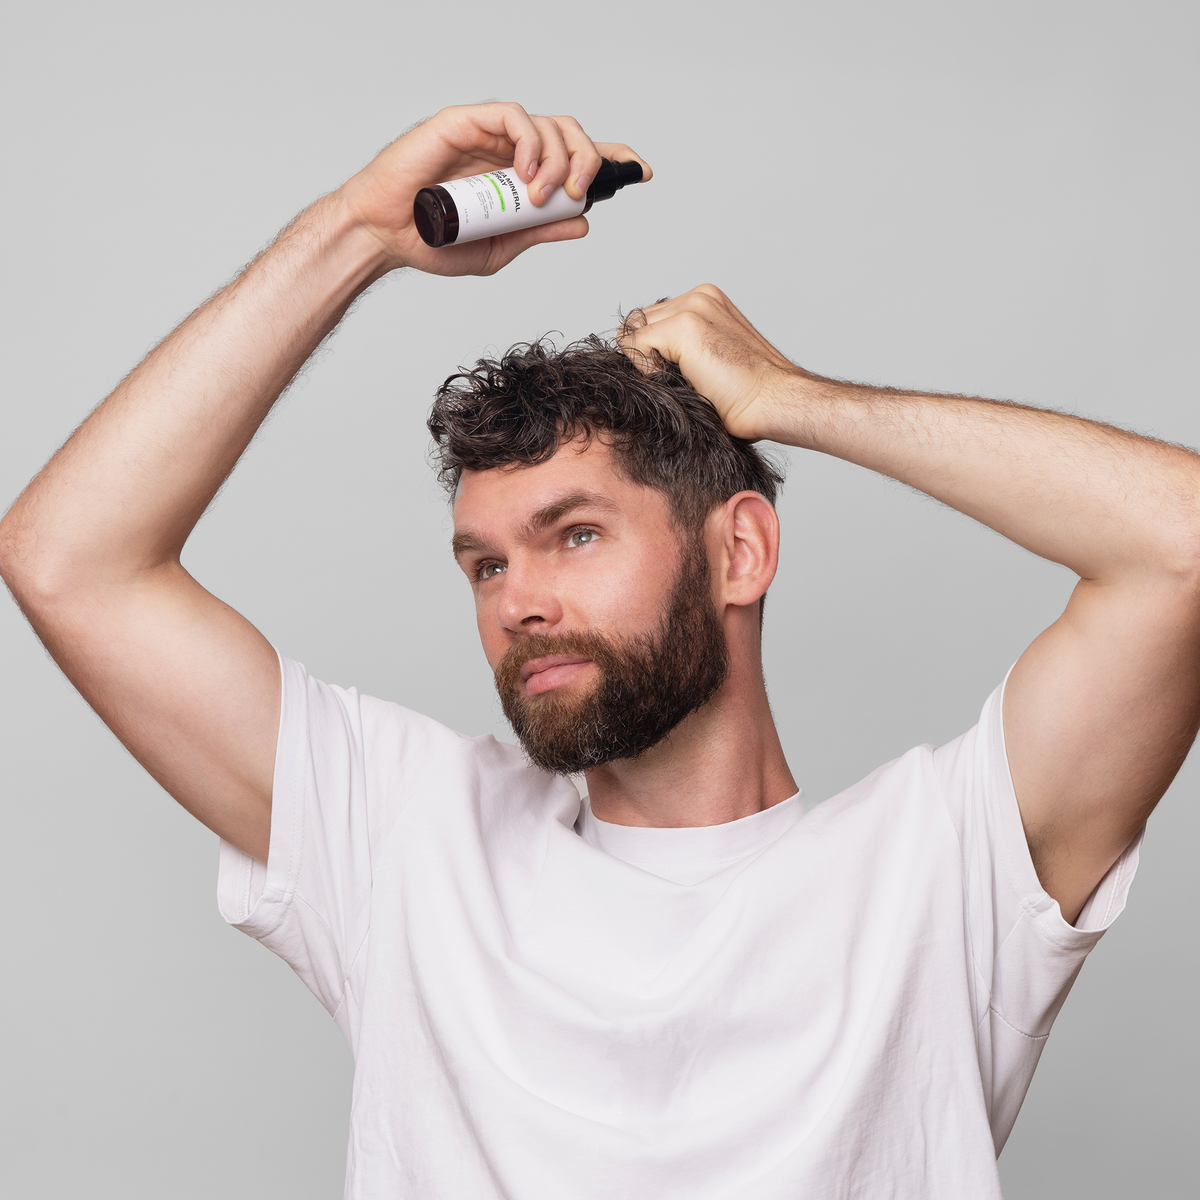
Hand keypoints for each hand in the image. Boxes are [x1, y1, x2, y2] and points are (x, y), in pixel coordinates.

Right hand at [339, 102, 651, 277]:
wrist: (386, 237)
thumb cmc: (435, 241)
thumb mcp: (501, 246)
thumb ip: (539, 231)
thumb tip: (583, 220)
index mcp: (521, 178)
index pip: (574, 157)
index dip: (611, 158)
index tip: (641, 170)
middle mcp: (510, 151)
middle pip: (570, 135)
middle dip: (588, 160)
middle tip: (578, 191)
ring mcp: (489, 134)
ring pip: (547, 125)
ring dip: (557, 158)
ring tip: (541, 194)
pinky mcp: (465, 122)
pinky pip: (511, 116)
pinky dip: (529, 140)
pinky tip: (526, 172)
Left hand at [619, 286, 800, 440]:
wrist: (773, 400)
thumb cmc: (746, 393)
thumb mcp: (708, 359)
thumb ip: (679, 347)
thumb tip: (641, 358)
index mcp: (706, 300)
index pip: (650, 320)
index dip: (654, 352)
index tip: (686, 373)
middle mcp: (698, 297)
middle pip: (637, 324)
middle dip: (649, 354)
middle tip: (686, 379)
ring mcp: (692, 307)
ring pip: (635, 333)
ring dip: (650, 363)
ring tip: (688, 378)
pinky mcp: (684, 325)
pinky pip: (635, 346)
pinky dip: (649, 371)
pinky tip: (685, 380)